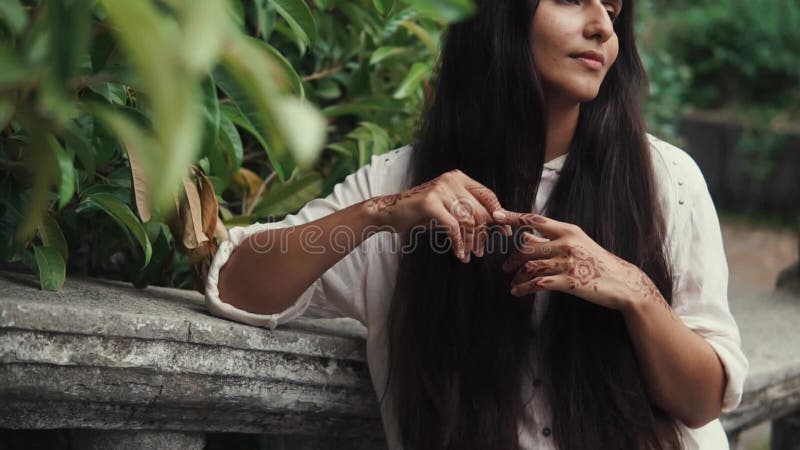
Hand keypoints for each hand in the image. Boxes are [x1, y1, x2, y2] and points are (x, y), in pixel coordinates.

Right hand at [365, 169, 511, 262]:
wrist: (389, 213)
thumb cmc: (420, 213)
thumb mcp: (448, 209)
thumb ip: (469, 211)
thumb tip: (498, 221)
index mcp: (459, 178)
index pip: (487, 195)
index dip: (499, 214)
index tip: (505, 232)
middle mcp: (451, 180)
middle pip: (479, 210)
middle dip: (482, 235)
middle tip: (480, 251)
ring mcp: (440, 189)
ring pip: (468, 220)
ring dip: (471, 242)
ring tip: (468, 255)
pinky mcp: (429, 203)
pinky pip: (453, 227)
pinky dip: (458, 243)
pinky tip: (458, 252)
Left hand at [492, 210, 660, 311]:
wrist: (622, 282)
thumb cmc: (596, 262)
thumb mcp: (576, 243)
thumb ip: (551, 238)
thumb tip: (526, 235)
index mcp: (568, 230)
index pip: (535, 220)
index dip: (513, 217)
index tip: (496, 215)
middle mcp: (567, 243)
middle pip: (528, 246)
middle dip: (513, 258)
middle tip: (505, 268)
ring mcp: (569, 262)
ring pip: (531, 266)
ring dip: (517, 276)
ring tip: (513, 284)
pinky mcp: (570, 281)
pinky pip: (539, 283)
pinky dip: (524, 288)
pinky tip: (518, 292)